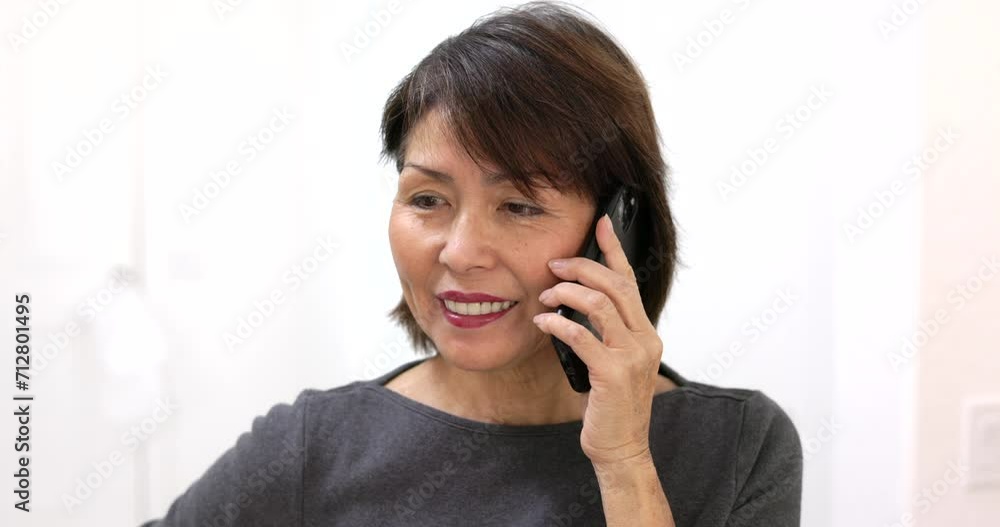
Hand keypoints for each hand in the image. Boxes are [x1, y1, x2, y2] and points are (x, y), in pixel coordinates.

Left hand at [533, 213, 663, 466]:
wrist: (621, 448)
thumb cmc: (611, 406)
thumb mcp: (612, 363)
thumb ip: (604, 335)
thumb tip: (573, 304)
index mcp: (646, 334)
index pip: (631, 281)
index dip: (614, 249)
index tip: (601, 223)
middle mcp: (645, 340)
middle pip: (616, 285)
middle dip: (583, 267)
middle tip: (554, 264)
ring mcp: (633, 356)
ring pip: (601, 304)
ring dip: (568, 293)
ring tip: (545, 296)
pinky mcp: (614, 373)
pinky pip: (582, 336)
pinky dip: (558, 323)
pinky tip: (542, 323)